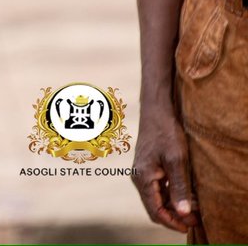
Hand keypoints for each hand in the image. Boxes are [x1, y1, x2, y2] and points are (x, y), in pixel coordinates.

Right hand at [132, 103, 198, 231]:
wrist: (156, 110)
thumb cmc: (165, 132)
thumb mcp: (177, 160)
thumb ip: (179, 187)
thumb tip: (183, 213)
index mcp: (143, 178)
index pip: (155, 211)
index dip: (173, 222)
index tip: (191, 226)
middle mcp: (139, 178)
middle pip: (155, 208)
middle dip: (175, 216)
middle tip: (196, 219)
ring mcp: (143, 173)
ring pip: (158, 199)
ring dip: (175, 206)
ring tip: (195, 207)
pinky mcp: (148, 167)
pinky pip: (159, 189)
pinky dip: (172, 195)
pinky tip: (187, 193)